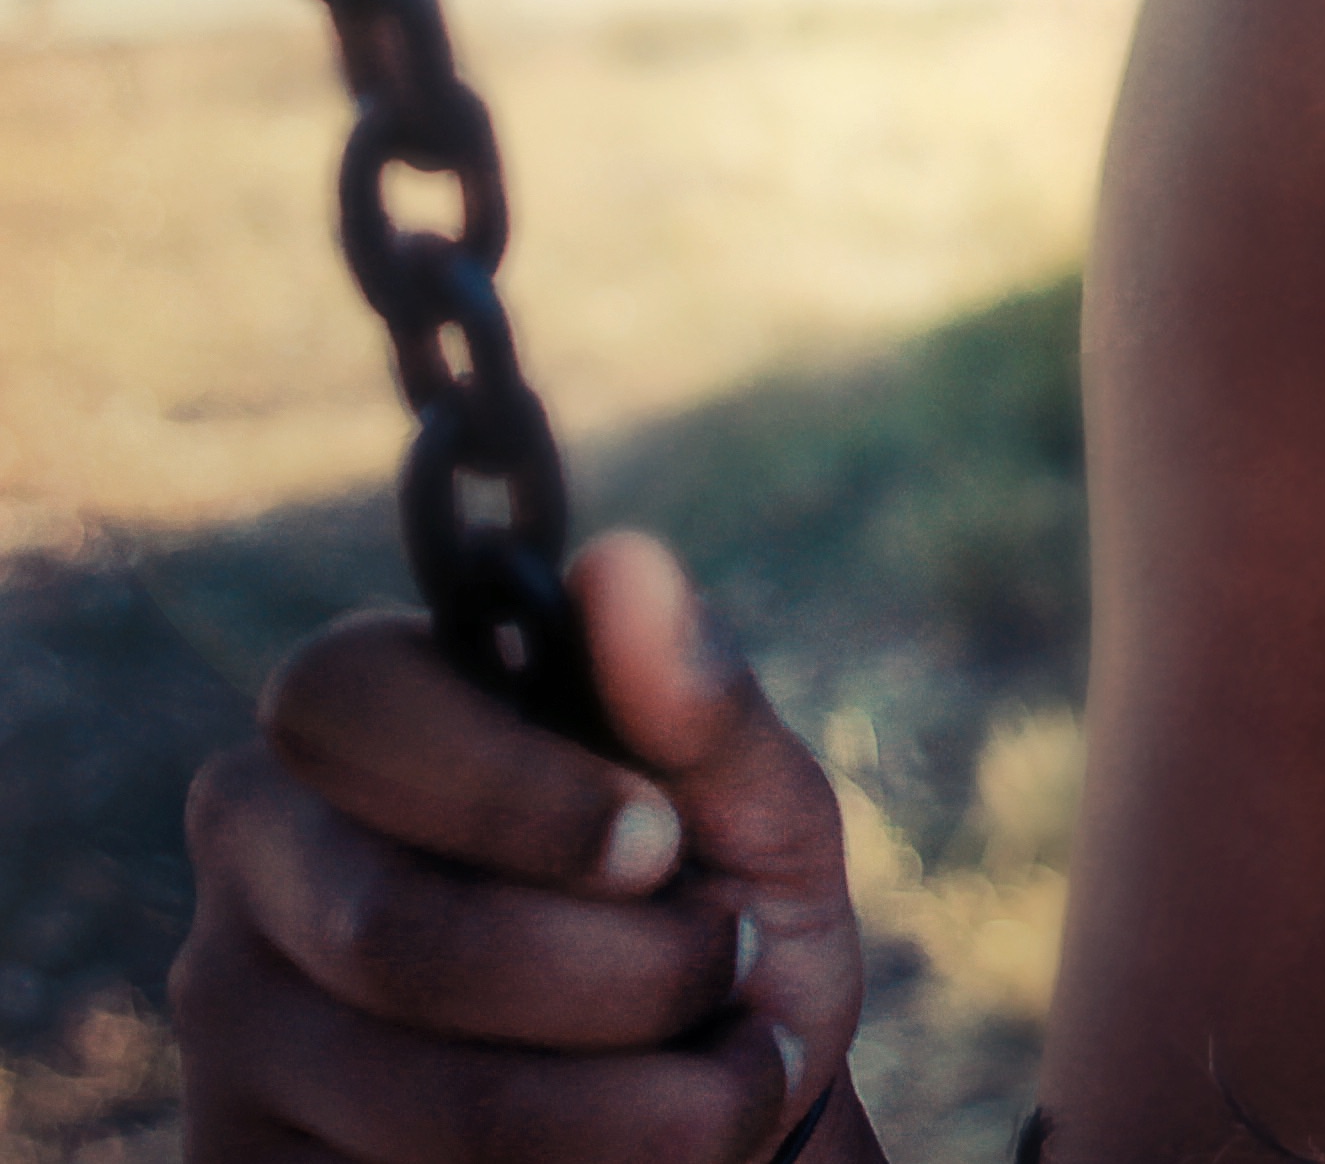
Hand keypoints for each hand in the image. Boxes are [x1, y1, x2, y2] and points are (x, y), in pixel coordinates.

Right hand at [174, 534, 867, 1162]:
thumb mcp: (754, 819)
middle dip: (618, 973)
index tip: (659, 846)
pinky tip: (633, 1152)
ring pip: (418, 1095)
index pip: (345, 699)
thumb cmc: (719, 928)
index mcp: (363, 725)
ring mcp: (229, 1030)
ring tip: (726, 1076)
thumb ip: (698, 706)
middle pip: (389, 929)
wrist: (707, 1123)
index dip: (513, 787)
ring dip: (637, 1104)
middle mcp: (259, 863)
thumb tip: (623, 562)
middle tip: (728, 968)